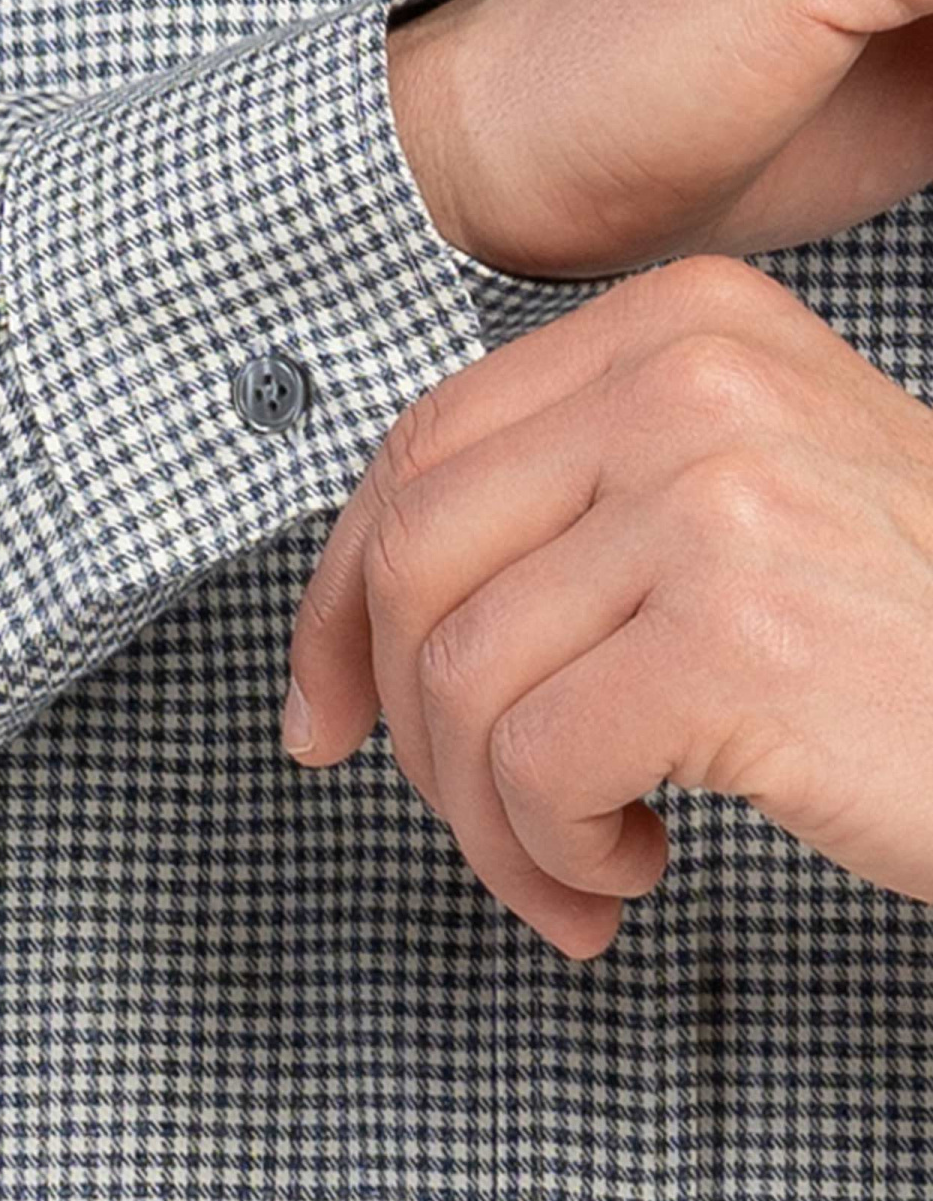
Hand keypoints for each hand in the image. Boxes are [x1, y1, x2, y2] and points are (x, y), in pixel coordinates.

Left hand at [280, 256, 932, 960]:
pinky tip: (634, 867)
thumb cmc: (906, 646)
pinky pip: (532, 768)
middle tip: (486, 827)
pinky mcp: (732, 635)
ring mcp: (713, 501)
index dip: (330, 608)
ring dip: (491, 825)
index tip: (325, 721)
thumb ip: (573, 513)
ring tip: (576, 870)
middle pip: (409, 568)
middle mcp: (691, 384)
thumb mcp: (738, 512)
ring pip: (456, 684)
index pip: (418, 455)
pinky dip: (554, 854)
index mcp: (683, 330)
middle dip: (412, 736)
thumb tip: (354, 615)